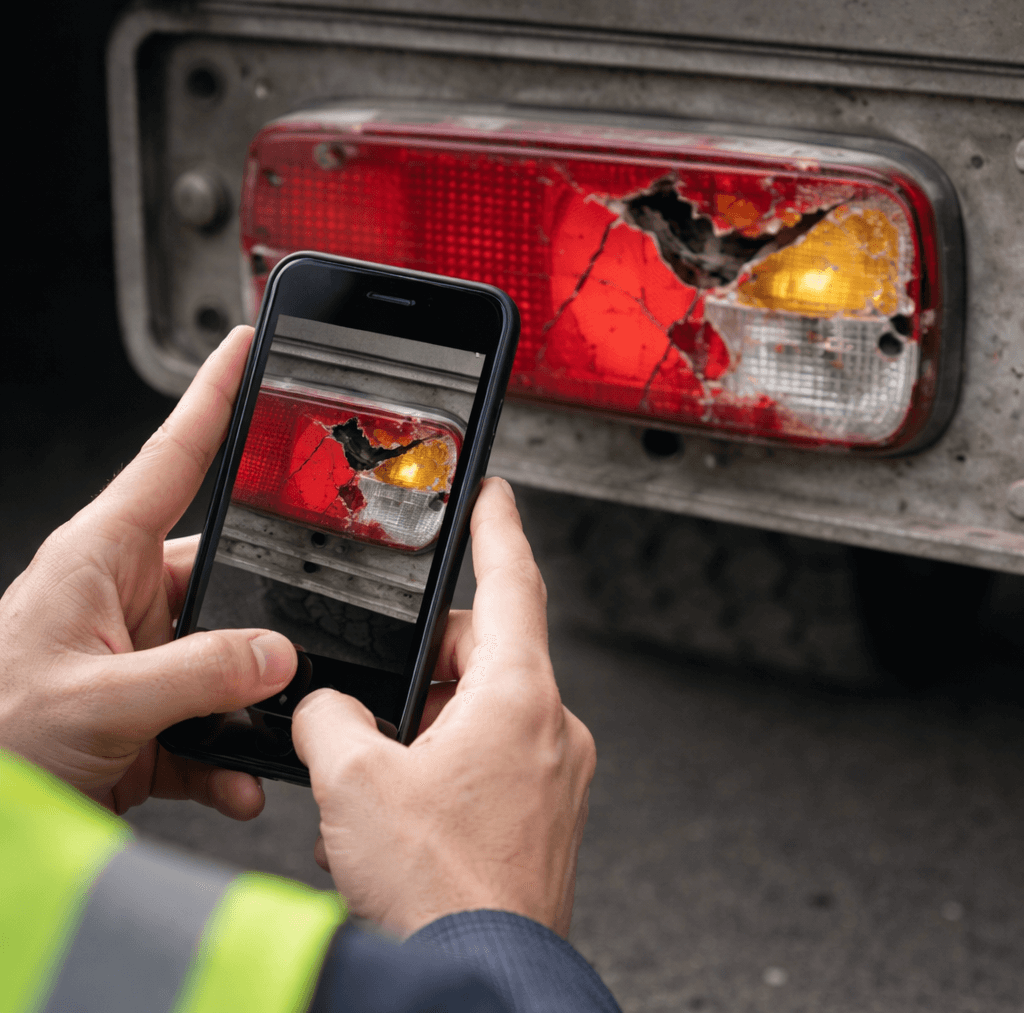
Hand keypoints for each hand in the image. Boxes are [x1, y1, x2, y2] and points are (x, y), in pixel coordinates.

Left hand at [0, 326, 296, 818]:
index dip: (216, 398)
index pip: (173, 458)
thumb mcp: (94, 699)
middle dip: (272, 607)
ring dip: (256, 697)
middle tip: (309, 631)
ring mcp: (143, 654)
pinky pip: (216, 716)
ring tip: (272, 726)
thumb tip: (278, 654)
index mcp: (100, 557)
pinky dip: (235, 753)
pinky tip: (240, 778)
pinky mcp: (152, 711)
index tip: (252, 351)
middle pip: (229, 570)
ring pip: (232, 652)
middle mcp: (127, 597)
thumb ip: (195, 673)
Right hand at [292, 477, 596, 937]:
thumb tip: (327, 707)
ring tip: (378, 774)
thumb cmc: (441, 890)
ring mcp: (555, 777)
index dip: (497, 527)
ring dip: (428, 728)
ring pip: (484, 715)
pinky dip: (448, 768)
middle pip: (484, 657)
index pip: (513, 582)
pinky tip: (403, 810)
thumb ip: (332, 719)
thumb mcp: (355, 781)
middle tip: (375, 697)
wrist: (480, 983)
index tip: (492, 494)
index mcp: (518, 697)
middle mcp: (551, 730)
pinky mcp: (545, 818)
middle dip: (425, 667)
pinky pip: (494, 763)